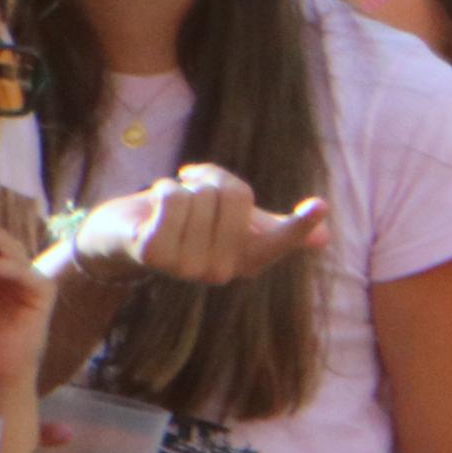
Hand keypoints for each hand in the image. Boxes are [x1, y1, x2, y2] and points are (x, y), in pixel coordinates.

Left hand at [67, 166, 329, 287]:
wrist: (126, 235)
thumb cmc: (186, 225)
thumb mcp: (233, 223)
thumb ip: (275, 228)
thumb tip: (325, 239)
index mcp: (246, 261)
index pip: (279, 242)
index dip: (300, 224)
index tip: (319, 205)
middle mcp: (221, 271)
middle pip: (235, 194)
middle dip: (212, 180)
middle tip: (194, 193)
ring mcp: (187, 267)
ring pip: (201, 194)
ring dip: (182, 187)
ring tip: (170, 207)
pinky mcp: (154, 254)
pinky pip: (173, 199)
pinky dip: (164, 189)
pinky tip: (154, 205)